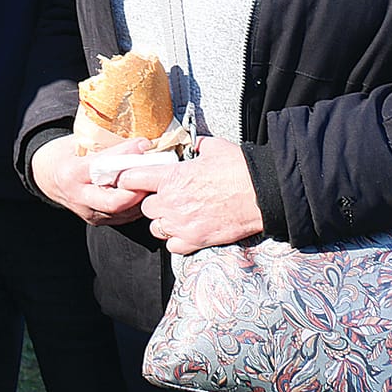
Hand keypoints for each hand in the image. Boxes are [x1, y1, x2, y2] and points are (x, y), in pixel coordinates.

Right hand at [30, 135, 151, 225]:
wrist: (46, 176)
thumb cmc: (64, 155)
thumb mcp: (76, 142)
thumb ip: (102, 144)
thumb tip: (134, 137)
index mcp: (72, 174)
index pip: (102, 167)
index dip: (126, 155)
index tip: (143, 143)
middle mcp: (79, 197)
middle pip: (116, 201)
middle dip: (138, 188)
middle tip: (153, 172)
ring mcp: (88, 212)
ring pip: (123, 211)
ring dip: (142, 196)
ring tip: (154, 179)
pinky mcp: (96, 220)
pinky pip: (122, 216)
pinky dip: (136, 203)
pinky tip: (143, 190)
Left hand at [119, 136, 263, 255]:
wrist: (262, 194)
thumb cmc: (239, 169)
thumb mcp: (213, 148)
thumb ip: (195, 146)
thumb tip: (193, 144)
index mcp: (171, 176)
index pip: (130, 179)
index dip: (129, 180)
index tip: (133, 182)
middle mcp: (171, 201)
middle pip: (145, 207)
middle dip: (154, 203)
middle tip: (169, 199)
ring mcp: (182, 223)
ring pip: (156, 228)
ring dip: (165, 222)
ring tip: (180, 216)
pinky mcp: (195, 240)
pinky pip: (172, 246)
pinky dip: (177, 240)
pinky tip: (188, 230)